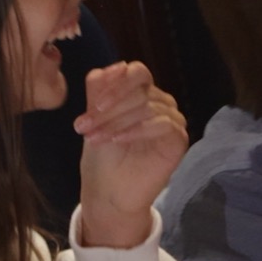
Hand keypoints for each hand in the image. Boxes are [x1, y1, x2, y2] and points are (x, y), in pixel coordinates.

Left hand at [75, 62, 187, 247]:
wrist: (108, 192)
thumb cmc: (102, 156)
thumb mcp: (94, 117)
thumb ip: (99, 89)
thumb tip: (113, 67)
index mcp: (140, 93)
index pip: (136, 72)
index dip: (115, 83)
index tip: (93, 104)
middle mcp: (159, 102)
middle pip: (140, 90)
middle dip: (108, 108)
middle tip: (83, 126)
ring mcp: (171, 119)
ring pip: (149, 106)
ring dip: (117, 121)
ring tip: (94, 138)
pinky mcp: (178, 139)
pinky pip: (163, 124)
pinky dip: (137, 130)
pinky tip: (118, 141)